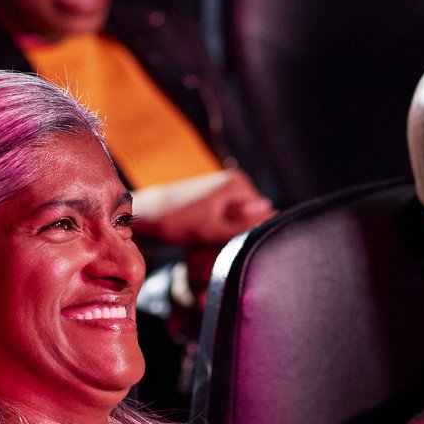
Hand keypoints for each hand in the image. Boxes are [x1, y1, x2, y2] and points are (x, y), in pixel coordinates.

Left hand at [131, 169, 274, 248]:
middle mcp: (235, 182)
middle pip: (251, 219)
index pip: (263, 216)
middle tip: (212, 241)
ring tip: (206, 238)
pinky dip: (219, 231)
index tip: (224, 241)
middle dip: (237, 234)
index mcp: (238, 184)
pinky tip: (203, 235)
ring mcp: (226, 190)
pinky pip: (227, 221)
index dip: (249, 234)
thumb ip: (243, 225)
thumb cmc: (176, 221)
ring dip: (227, 235)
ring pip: (239, 222)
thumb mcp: (211, 229)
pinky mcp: (217, 200)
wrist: (148, 216)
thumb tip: (275, 214)